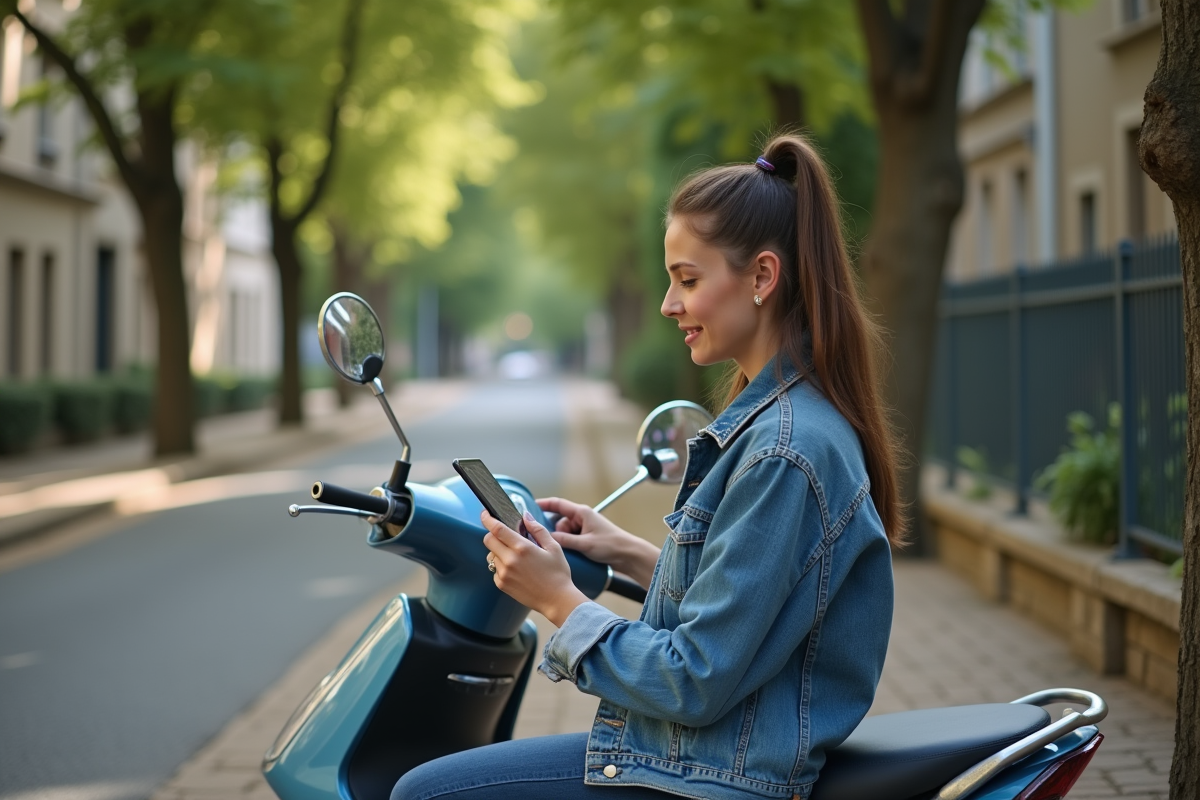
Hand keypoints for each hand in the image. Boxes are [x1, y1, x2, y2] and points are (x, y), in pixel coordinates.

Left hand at [482, 509, 587, 626]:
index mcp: (522, 548)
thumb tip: (525, 516)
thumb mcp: (553, 547)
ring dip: (498, 551)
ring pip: (491, 555)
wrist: (556, 600)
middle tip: (504, 536)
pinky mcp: (501, 584)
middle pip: (488, 540)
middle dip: (493, 535)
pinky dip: (501, 566)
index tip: (485, 513)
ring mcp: (504, 574)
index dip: (488, 519)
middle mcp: (510, 560)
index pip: (497, 529)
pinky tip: (515, 569)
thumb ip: (538, 529)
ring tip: (514, 556)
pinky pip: (494, 569)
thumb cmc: (558, 573)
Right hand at [537, 497, 661, 588]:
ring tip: (566, 551)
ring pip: (564, 533)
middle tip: (549, 542)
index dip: (542, 504)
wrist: (629, 556)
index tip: (528, 508)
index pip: (557, 504)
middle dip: (554, 532)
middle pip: (559, 522)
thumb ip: (564, 540)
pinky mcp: (587, 539)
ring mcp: (584, 529)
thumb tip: (546, 538)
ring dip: (562, 541)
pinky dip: (568, 545)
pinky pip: (571, 539)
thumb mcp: (585, 544)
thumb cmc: (611, 545)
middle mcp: (582, 518)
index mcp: (582, 513)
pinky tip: (569, 554)